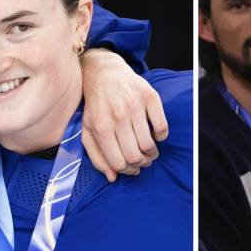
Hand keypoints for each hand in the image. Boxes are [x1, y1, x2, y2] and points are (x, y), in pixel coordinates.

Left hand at [78, 49, 166, 180]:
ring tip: (150, 150)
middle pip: (135, 156)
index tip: (132, 169)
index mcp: (101, 127)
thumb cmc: (96, 106)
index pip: (118, 163)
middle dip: (142, 164)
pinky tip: (155, 134)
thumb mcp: (88, 130)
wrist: (103, 73)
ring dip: (152, 153)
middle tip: (143, 161)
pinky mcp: (149, 97)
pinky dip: (161, 136)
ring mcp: (134, 106)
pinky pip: (162, 127)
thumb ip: (97, 156)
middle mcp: (117, 117)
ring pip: (149, 144)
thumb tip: (112, 177)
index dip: (128, 171)